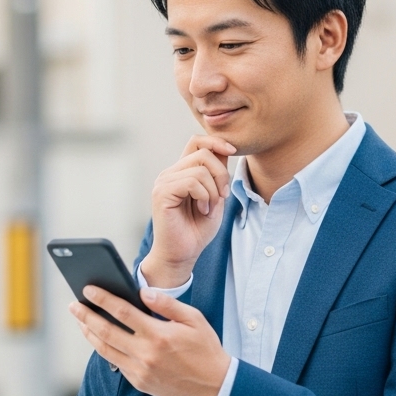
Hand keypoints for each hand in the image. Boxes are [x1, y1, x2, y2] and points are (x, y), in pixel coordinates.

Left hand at [69, 285, 229, 395]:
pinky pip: (116, 363)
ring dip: (89, 333)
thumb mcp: (194, 319)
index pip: (123, 312)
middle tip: (73, 305)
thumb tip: (142, 292)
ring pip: (105, 350)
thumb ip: (167, 304)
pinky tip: (98, 339)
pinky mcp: (140, 382)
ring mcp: (141, 371)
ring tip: (80, 321)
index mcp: (159, 335)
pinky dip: (104, 349)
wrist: (215, 386)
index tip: (88, 290)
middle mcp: (146, 354)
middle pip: (106, 331)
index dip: (103, 299)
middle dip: (86, 316)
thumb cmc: (205, 349)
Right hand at [139, 135, 235, 286]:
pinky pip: (192, 181)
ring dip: (214, 190)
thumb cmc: (197, 229)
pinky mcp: (162, 193)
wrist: (182, 254)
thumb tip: (225, 149)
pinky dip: (205, 196)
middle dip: (221, 174)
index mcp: (181, 172)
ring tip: (209, 208)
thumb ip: (217, 175)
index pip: (196, 142)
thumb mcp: (215, 197)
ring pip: (201, 168)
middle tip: (222, 196)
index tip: (233, 151)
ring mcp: (164, 181)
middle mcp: (170, 173)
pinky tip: (202, 210)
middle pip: (204, 152)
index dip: (216, 141)